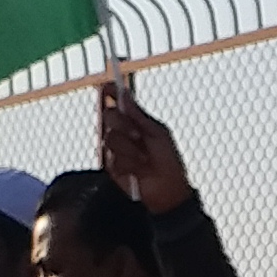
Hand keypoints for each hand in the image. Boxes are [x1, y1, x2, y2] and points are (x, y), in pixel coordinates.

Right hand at [97, 77, 192, 214]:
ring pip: (109, 137)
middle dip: (122, 124)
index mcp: (135, 121)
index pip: (117, 101)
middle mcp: (123, 131)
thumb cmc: (168, 160)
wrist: (168, 190)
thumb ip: (138, 115)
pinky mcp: (112, 166)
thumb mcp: (157, 133)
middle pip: (108, 115)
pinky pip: (111, 157)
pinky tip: (137, 170)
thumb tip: (123, 93)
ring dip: (129, 148)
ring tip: (143, 159)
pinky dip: (127, 162)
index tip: (107, 86)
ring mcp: (116, 148)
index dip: (110, 92)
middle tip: (137, 135)